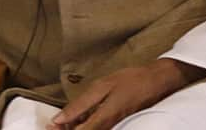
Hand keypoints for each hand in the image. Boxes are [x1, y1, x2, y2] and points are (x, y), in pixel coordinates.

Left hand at [47, 59, 205, 129]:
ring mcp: (114, 125)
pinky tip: (77, 119)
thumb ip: (80, 105)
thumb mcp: (102, 87)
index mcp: (104, 118)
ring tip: (61, 122)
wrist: (157, 80)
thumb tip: (59, 119)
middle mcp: (109, 126)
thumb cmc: (131, 80)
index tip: (49, 127)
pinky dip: (84, 125)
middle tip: (52, 125)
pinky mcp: (117, 123)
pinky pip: (97, 128)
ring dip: (74, 128)